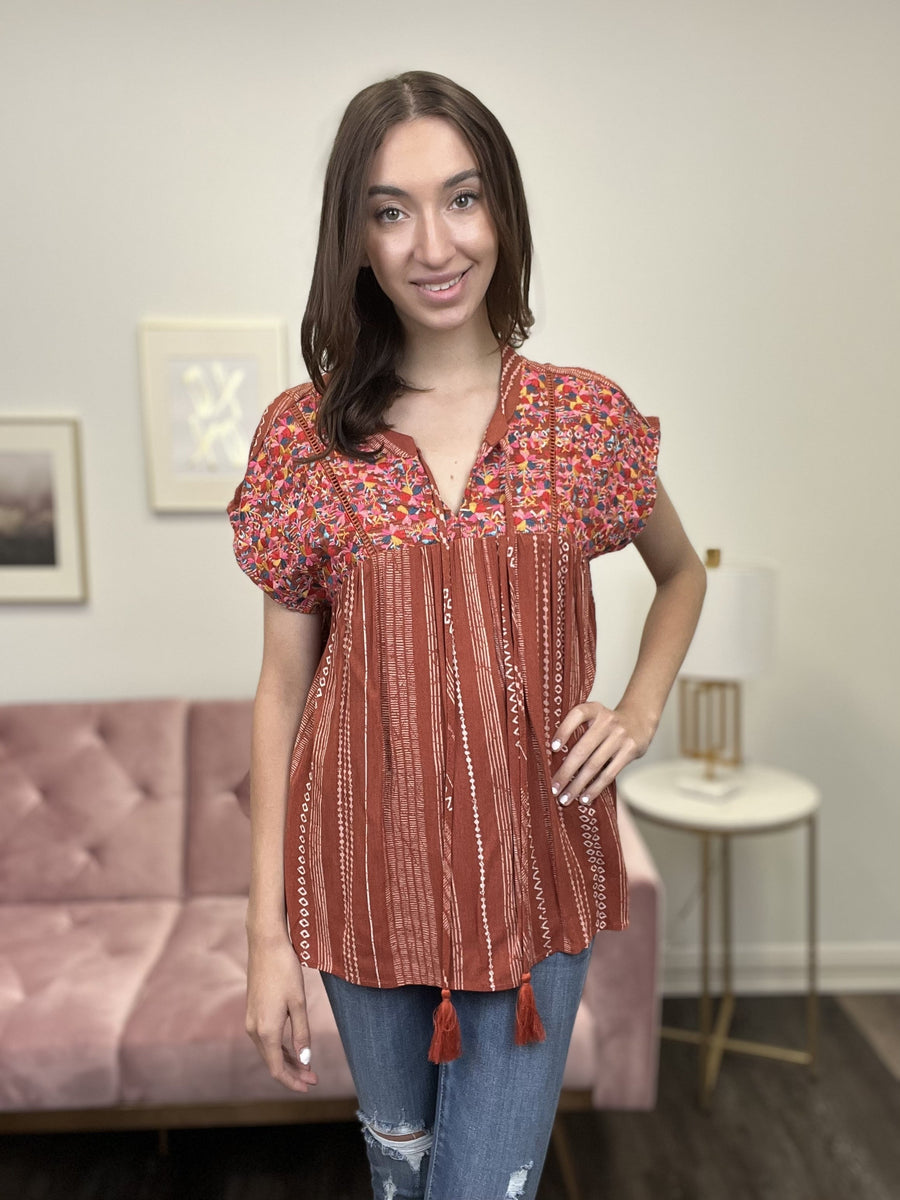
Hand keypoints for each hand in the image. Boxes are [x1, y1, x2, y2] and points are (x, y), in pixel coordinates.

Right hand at [245, 931, 318, 1092]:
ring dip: (287, 1061)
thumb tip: (305, 1061)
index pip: (277, 1069)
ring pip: (268, 1051)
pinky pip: (265, 1039)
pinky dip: (279, 1048)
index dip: (293, 1082)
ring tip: (307, 1067)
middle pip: (272, 1062)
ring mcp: (251, 1020)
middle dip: (293, 1073)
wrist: (265, 943)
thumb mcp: (299, 1002)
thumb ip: (302, 1033)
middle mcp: (254, 1029)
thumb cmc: (285, 970)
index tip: (310, 1086)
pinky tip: (293, 1048)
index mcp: (266, 1030)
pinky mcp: (253, 1011)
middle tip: (314, 1078)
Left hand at [550, 702, 655, 806]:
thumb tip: (553, 759)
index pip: (577, 715)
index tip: (553, 748)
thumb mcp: (594, 717)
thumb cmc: (606, 724)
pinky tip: (585, 798)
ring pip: (594, 766)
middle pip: (582, 749)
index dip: (564, 731)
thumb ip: (578, 730)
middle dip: (566, 772)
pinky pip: (609, 774)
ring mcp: (620, 736)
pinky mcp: (630, 750)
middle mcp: (607, 721)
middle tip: (554, 788)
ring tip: (566, 798)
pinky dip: (595, 788)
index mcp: (594, 709)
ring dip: (578, 785)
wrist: (638, 720)